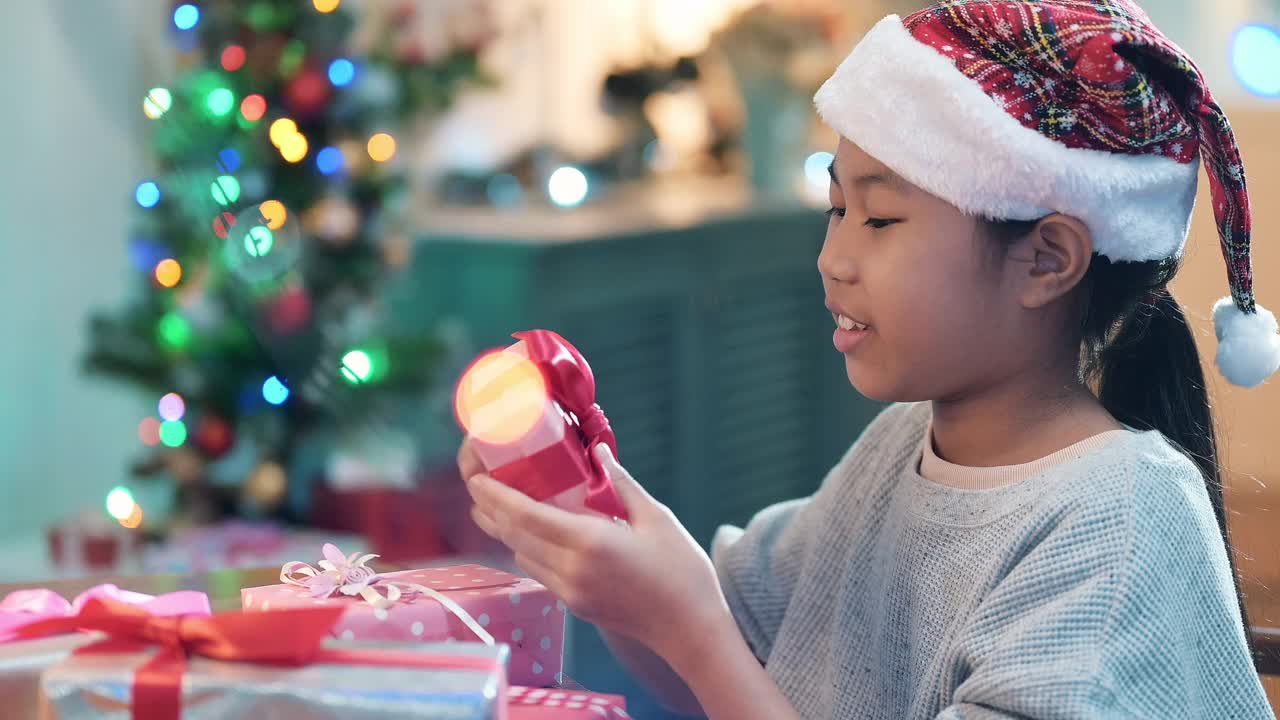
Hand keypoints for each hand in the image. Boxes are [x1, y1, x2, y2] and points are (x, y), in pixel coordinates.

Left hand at [463, 443, 729, 667]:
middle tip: (479, 485)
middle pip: (515, 536)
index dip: (495, 496)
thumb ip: (621, 483)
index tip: (476, 478)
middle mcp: (571, 570)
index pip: (525, 516)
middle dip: (491, 511)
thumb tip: (598, 451)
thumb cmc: (681, 569)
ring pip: (523, 557)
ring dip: (508, 532)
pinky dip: (528, 550)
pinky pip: (539, 573)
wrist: (690, 629)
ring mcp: (570, 592)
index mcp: (589, 542)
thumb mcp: (655, 517)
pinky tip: (532, 535)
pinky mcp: (575, 606)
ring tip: (499, 507)